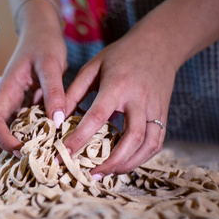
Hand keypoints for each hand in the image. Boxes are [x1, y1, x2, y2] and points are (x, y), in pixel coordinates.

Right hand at [0, 23, 66, 167]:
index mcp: (5, 92)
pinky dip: (27, 145)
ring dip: (12, 154)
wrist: (41, 32)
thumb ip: (54, 90)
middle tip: (22, 173)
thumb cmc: (44, 44)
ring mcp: (13, 109)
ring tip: (33, 169)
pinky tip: (45, 153)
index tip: (22, 152)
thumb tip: (57, 120)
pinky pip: (20, 133)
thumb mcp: (51, 64)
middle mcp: (5, 104)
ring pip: (3, 138)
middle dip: (0, 156)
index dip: (3, 140)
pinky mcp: (24, 110)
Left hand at [63, 29, 177, 178]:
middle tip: (91, 174)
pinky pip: (157, 142)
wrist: (159, 44)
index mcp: (117, 85)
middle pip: (130, 137)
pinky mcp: (163, 114)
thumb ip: (74, 92)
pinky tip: (125, 164)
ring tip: (107, 174)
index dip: (80, 138)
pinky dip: (142, 157)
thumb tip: (56, 118)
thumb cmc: (120, 55)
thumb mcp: (93, 67)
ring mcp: (155, 108)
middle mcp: (139, 99)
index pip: (97, 117)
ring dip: (128, 164)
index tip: (64, 154)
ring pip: (148, 144)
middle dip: (111, 161)